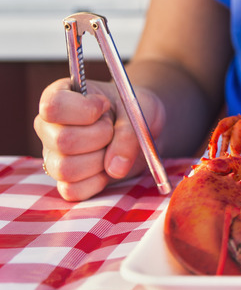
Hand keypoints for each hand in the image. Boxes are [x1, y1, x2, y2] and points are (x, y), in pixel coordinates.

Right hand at [34, 78, 165, 200]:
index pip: (53, 106)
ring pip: (65, 169)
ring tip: (110, 148)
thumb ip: (128, 132)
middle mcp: (49, 128)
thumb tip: (115, 168)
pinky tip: (107, 167)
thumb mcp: (136, 109)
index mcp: (59, 98)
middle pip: (63, 141)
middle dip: (100, 137)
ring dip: (99, 161)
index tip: (105, 106)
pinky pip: (73, 190)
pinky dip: (97, 182)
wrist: (142, 126)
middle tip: (112, 129)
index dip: (84, 110)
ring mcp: (53, 157)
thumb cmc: (131, 110)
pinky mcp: (65, 181)